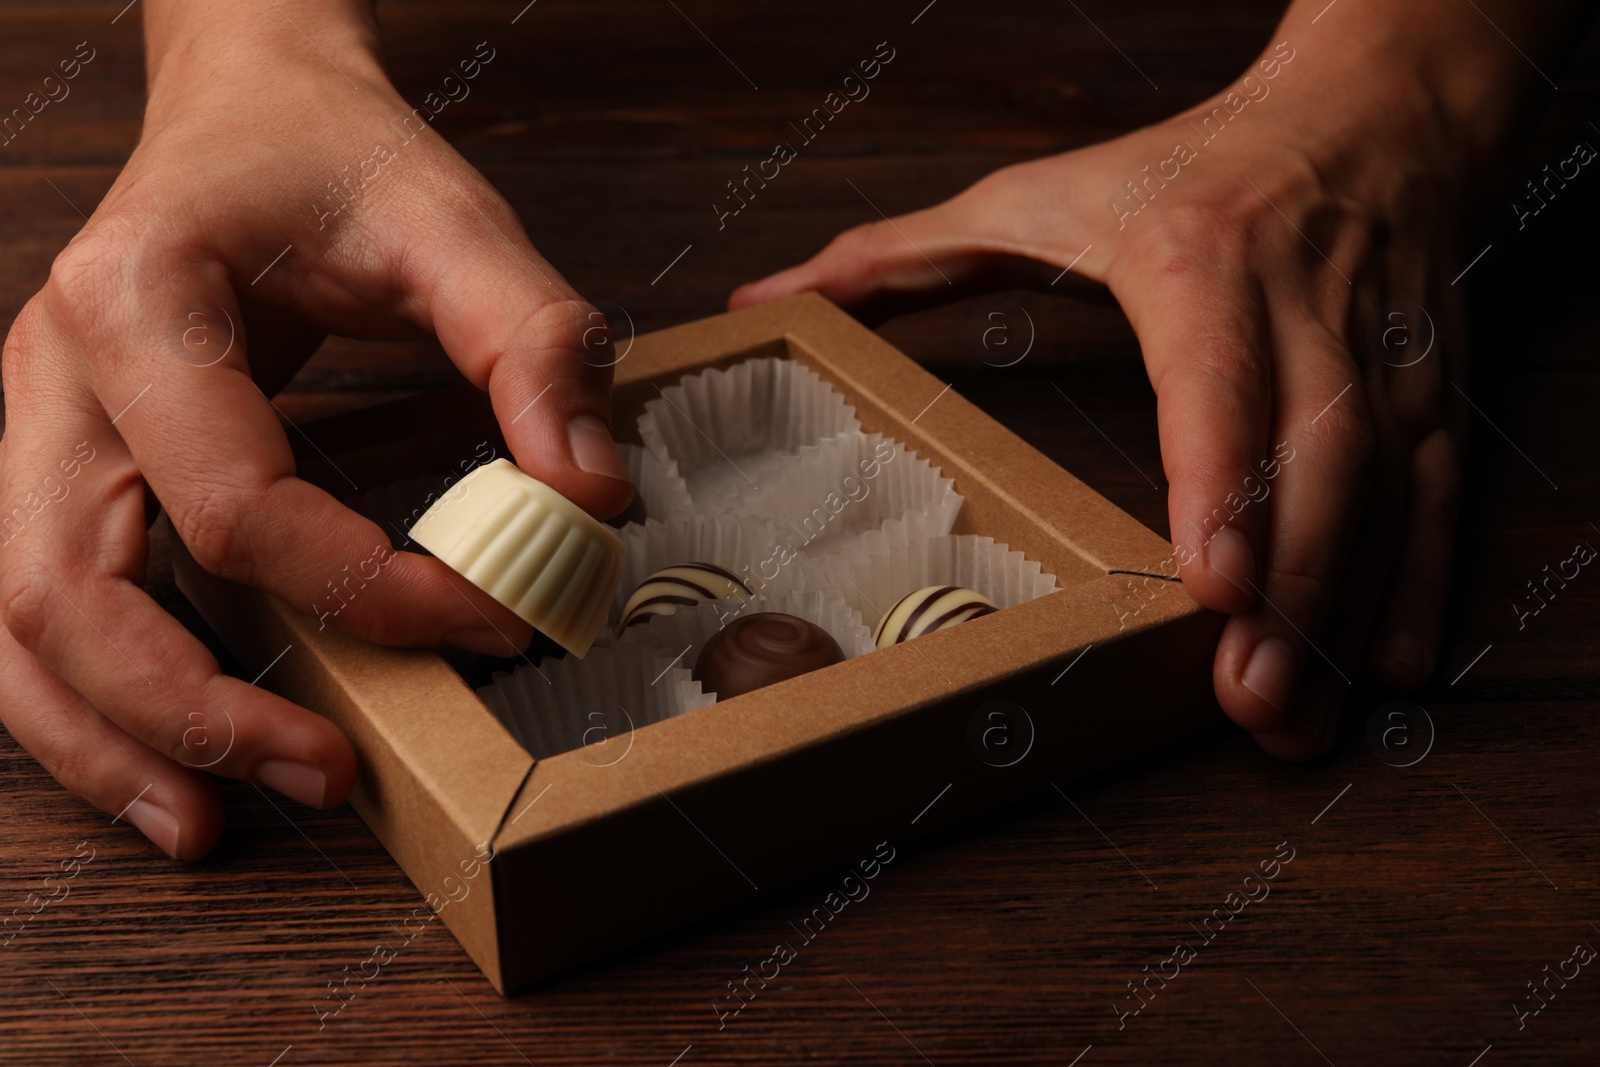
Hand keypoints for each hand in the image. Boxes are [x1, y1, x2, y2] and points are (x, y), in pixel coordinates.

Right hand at [0, 0, 631, 856]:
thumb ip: (536, 345)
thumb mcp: (456, 221)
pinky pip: (41, 611)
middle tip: (328, 776)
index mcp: (140, 300)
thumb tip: (589, 500)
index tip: (488, 619)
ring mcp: (37, 428)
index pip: (235, 502)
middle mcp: (53, 374)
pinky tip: (172, 769)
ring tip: (212, 823)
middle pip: (68, 590)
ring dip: (114, 739)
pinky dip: (94, 706)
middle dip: (195, 709)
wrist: (250, 107)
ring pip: (22, 626)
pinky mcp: (62, 468)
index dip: (364, 588)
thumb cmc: (335, 156)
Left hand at [732, 33, 1484, 759]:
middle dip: (1286, 587)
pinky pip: (1442, 485)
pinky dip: (1423, 578)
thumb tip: (761, 300)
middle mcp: (1303, 305)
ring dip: (1345, 606)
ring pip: (1383, 485)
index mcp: (1196, 258)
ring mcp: (1381, 348)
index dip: (1220, 479)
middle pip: (1311, 455)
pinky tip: (1390, 663)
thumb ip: (898, 255)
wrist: (1368, 111)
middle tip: (1246, 702)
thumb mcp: (1038, 195)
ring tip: (1297, 716)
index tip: (1211, 583)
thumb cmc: (1189, 167)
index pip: (1215, 377)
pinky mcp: (1433, 379)